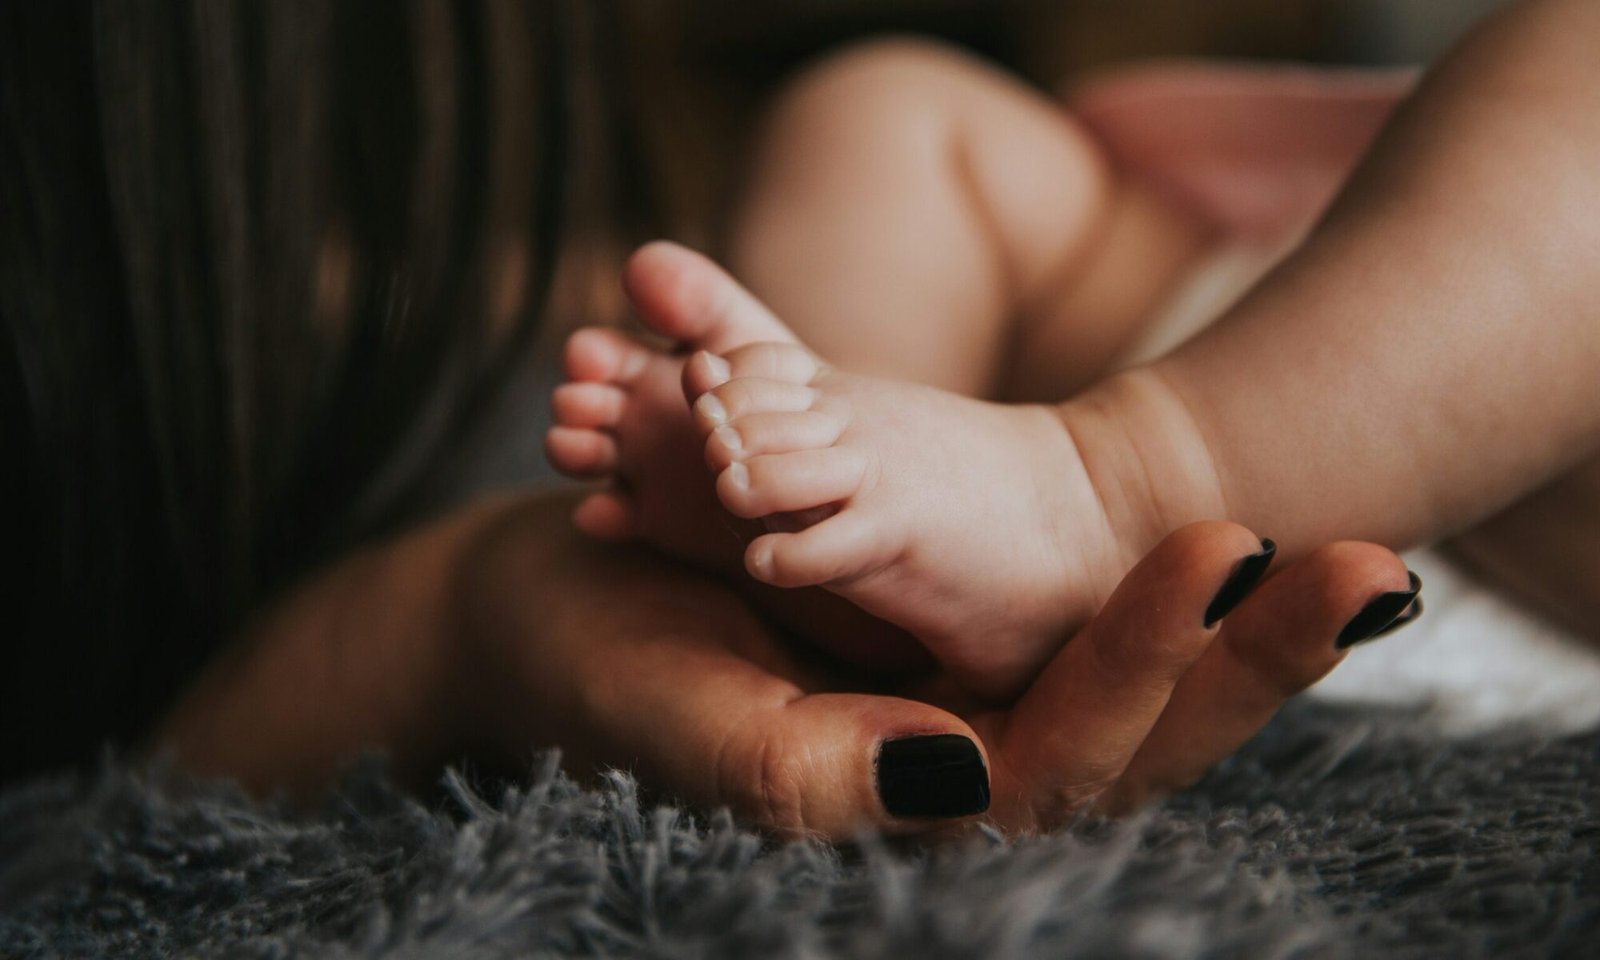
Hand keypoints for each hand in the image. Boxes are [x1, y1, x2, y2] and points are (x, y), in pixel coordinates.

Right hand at [458, 497, 1417, 836]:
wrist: (554, 609)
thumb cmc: (598, 669)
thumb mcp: (685, 716)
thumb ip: (804, 770)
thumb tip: (964, 774)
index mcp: (900, 808)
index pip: (1064, 762)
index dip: (1151, 661)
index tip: (1223, 548)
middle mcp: (955, 775)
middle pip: (1139, 740)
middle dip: (1252, 661)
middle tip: (1372, 572)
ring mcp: (963, 712)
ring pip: (1131, 691)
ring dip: (1244, 631)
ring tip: (1357, 561)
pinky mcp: (952, 653)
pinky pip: (1082, 634)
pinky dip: (1162, 593)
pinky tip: (1240, 546)